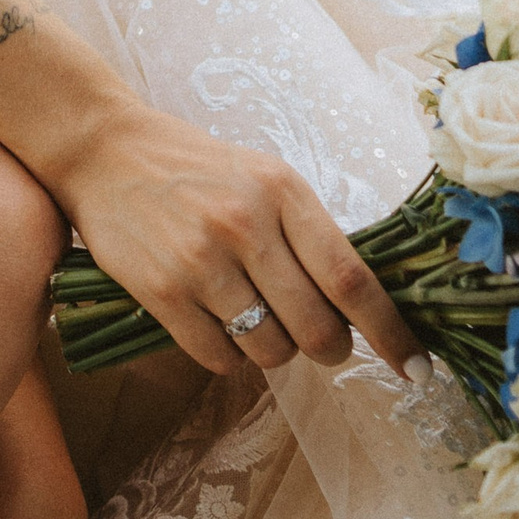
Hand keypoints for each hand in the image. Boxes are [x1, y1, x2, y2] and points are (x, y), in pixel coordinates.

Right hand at [57, 99, 422, 381]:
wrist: (103, 150)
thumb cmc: (195, 169)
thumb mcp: (264, 179)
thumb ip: (309, 234)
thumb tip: (360, 306)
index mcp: (283, 192)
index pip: (353, 279)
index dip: (392, 332)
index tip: (416, 368)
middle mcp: (244, 225)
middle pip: (317, 329)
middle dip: (330, 350)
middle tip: (323, 343)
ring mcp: (199, 261)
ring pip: (269, 350)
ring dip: (273, 351)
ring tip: (256, 321)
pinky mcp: (160, 291)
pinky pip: (218, 358)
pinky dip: (228, 356)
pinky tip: (217, 325)